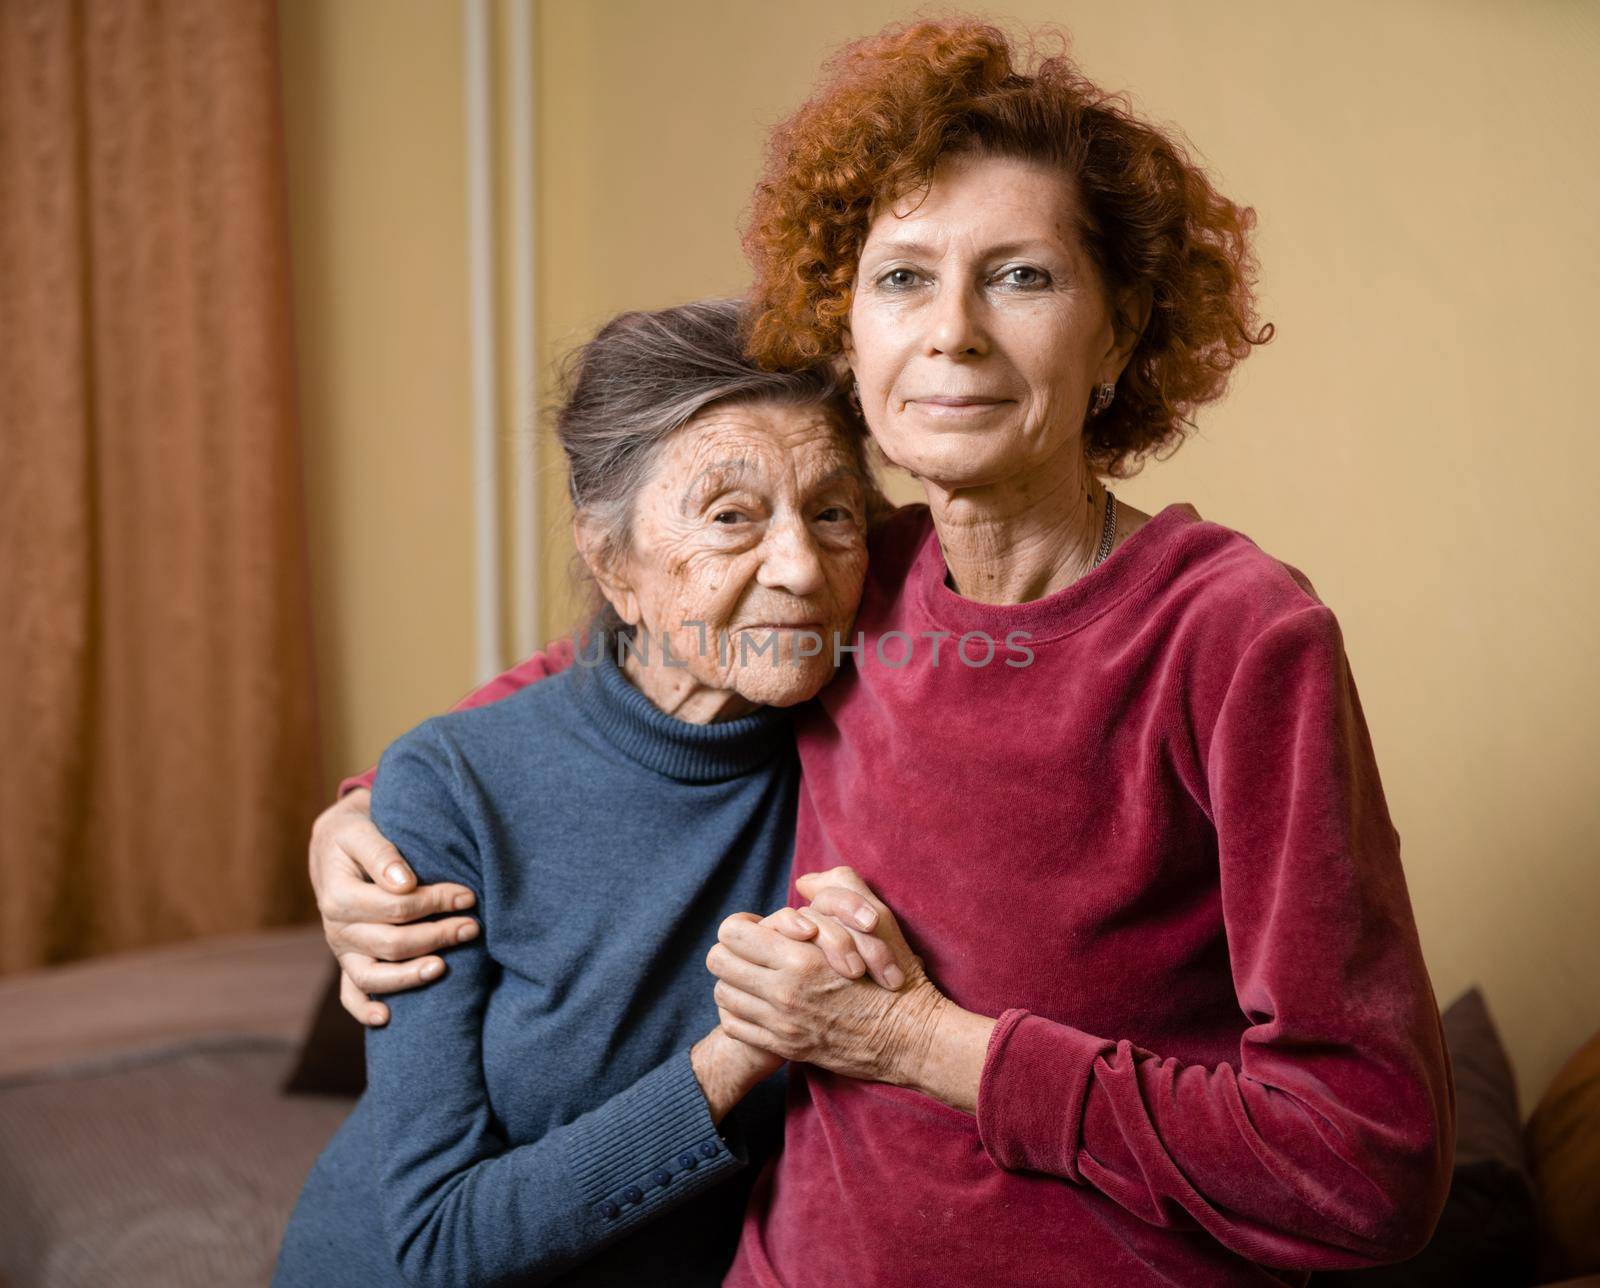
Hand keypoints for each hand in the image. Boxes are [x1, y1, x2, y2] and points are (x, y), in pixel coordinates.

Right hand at [309, 788, 481, 1025]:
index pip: (395, 907)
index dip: (434, 902)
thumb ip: (382, 854)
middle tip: (473, 927)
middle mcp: (337, 929)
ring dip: (411, 976)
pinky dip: (365, 1011)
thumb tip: (406, 884)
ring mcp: (342, 950)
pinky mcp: (348, 960)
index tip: (468, 895)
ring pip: (373, 977)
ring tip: (445, 968)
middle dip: (437, 936)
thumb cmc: (354, 835)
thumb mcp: (361, 831)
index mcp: (338, 897)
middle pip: (391, 944)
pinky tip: (388, 1018)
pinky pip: (351, 994)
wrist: (334, 846)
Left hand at [707, 866, 948, 1086]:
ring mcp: (781, 1024)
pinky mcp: (785, 1047)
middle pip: (718, 962)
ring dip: (737, 982)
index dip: (741, 926)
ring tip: (758, 977)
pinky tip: (762, 1004)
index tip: (758, 929)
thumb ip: (839, 891)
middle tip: (753, 952)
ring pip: (724, 995)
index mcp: (801, 957)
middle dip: (733, 952)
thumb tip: (806, 881)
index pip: (731, 933)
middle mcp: (783, 992)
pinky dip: (741, 1012)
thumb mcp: (875, 921)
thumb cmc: (893, 976)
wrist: (909, 1037)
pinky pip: (735, 1026)